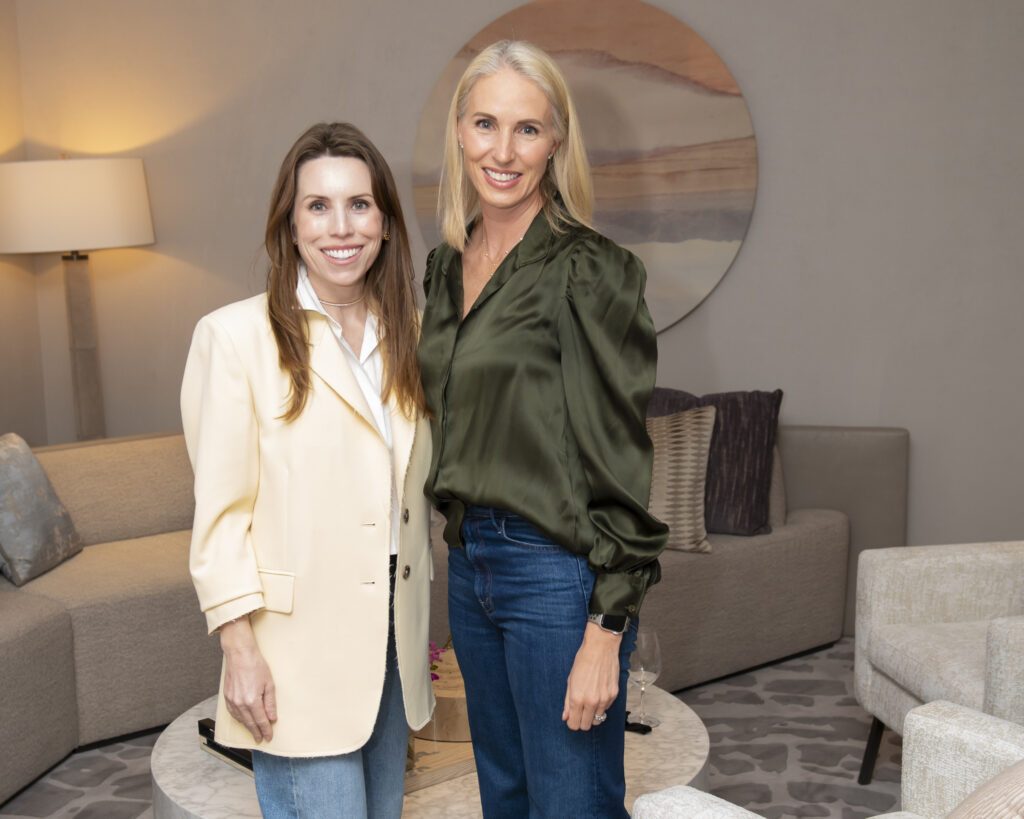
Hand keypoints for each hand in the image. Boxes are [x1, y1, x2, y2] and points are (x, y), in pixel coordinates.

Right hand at [219, 616, 276, 741]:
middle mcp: (240, 703)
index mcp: (252, 701)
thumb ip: (270, 703)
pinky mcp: (226, 697)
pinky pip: (232, 713)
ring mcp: (231, 700)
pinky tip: (243, 720)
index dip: (265, 730)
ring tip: (253, 731)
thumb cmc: (256, 666)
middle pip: (249, 723)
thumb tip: (272, 718)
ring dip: (247, 727)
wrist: (240, 654)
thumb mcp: (269, 684)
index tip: (268, 737)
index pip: (260, 721)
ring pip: (240, 719)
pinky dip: (238, 719)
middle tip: (261, 739)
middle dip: (256, 732)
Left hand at [562, 622, 621, 730]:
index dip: (572, 722)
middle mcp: (592, 702)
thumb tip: (565, 717)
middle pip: (586, 725)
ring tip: (590, 700)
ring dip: (593, 714)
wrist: (601, 648)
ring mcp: (604, 699)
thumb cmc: (583, 661)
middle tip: (580, 711)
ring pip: (598, 719)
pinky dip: (602, 705)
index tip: (572, 717)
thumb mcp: (570, 681)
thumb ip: (567, 702)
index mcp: (577, 699)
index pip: (574, 724)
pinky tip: (598, 692)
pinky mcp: (614, 695)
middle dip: (582, 721)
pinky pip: (606, 708)